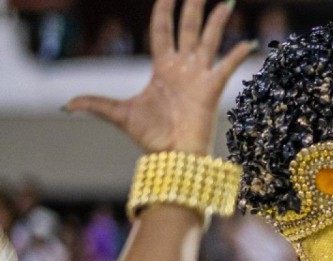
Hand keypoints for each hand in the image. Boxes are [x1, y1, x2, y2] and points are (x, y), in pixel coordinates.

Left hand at [65, 0, 256, 153]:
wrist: (173, 157)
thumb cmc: (150, 138)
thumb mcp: (119, 115)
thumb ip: (96, 104)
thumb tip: (67, 104)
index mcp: (162, 69)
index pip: (163, 31)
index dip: (164, 11)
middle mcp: (183, 68)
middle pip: (188, 28)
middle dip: (193, 7)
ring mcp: (199, 77)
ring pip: (209, 40)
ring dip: (217, 21)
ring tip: (226, 3)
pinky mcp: (212, 89)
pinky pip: (226, 66)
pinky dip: (238, 55)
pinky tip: (249, 43)